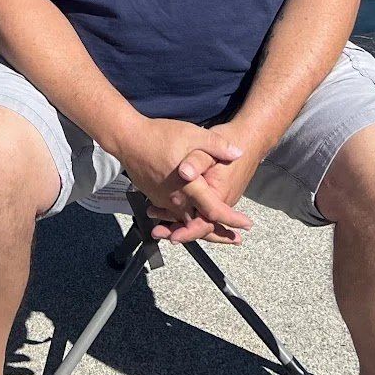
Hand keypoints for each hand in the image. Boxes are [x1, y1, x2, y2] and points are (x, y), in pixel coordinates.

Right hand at [111, 117, 251, 240]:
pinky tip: (189, 220)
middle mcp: (176, 199)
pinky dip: (183, 221)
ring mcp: (164, 201)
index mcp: (190, 187)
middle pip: (201, 225)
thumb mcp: (194, 135)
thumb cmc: (160, 136)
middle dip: (220, 233)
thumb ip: (217, 146)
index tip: (247, 226)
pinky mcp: (155, 198)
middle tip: (236, 240)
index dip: (232, 219)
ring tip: (216, 232)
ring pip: (185, 223)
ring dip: (201, 229)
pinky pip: (172, 215)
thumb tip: (238, 153)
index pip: (214, 211)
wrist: (128, 139)